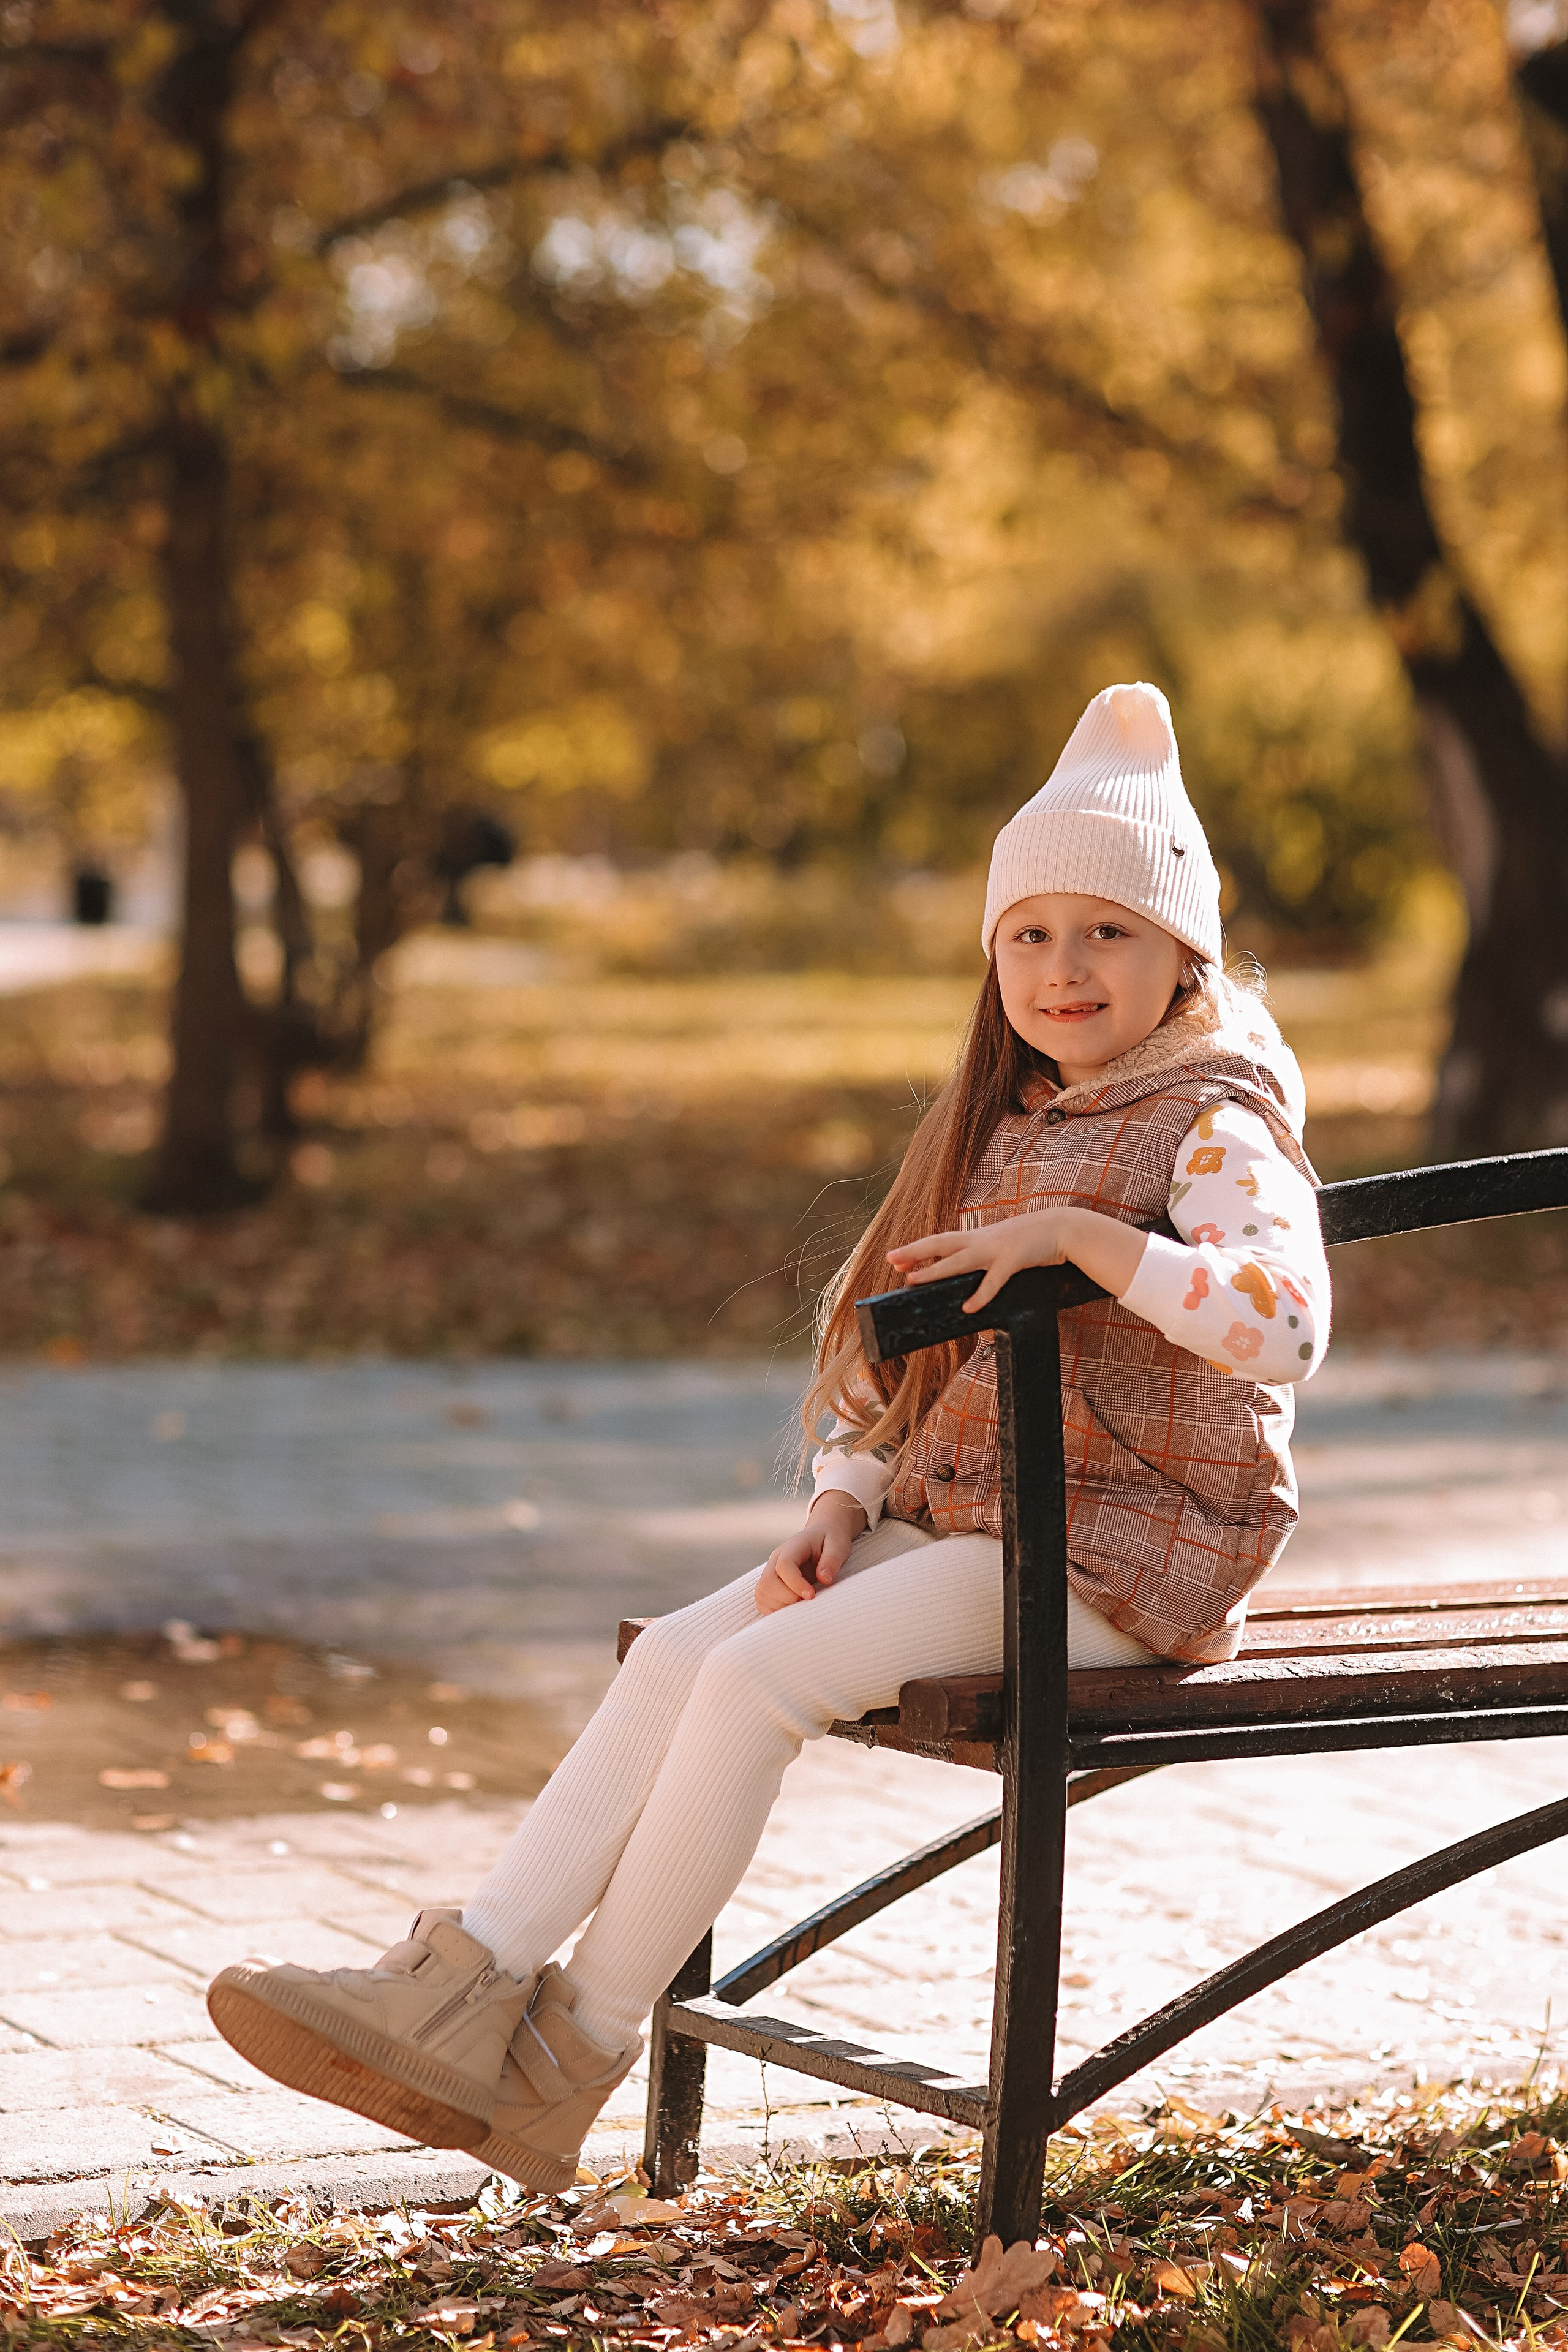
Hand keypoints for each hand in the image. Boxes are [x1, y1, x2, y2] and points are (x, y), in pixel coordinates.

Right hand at [756, 1492, 867, 1612]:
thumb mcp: (838, 1545)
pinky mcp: (770, 1584)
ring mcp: (771, 1571)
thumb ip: (832, 1560)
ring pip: (761, 1593)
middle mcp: (776, 1559)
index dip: (795, 1584)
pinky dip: (774, 1610)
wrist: (822, 1537)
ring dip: (781, 1606)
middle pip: (767, 1581)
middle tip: (808, 1600)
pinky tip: (793, 1609)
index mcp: (792, 1547)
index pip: (784, 1565)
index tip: (812, 1595)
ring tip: (802, 1605)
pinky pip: (762, 1601)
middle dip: (787, 1598)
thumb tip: (824, 1579)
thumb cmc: (830, 1541)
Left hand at [887, 1206, 1147, 1315]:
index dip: (917, 1248)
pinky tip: (969, 1308)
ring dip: (935, 1271)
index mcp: (979, 1237)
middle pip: (941, 1244)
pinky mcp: (1014, 1260)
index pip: (941, 1241)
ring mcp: (997, 1249)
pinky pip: (994, 1281)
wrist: (1064, 1228)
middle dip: (915, 1252)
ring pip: (959, 1261)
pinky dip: (981, 1294)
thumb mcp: (1003, 1245)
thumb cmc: (1033, 1240)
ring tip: (913, 1281)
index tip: (894, 1256)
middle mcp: (982, 1240)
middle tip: (891, 1260)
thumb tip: (968, 1275)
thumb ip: (985, 1257)